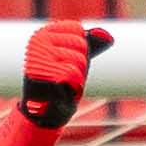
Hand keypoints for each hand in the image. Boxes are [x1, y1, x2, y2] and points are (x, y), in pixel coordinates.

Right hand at [0, 19, 105, 145]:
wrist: (45, 114)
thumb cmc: (61, 83)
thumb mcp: (77, 58)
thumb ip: (92, 44)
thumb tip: (108, 35)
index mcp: (44, 33)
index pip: (79, 32)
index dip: (80, 50)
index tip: (65, 62)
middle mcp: (37, 41)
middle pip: (81, 45)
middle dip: (80, 66)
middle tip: (64, 78)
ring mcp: (38, 56)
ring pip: (79, 60)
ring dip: (77, 78)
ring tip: (62, 85)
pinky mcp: (42, 73)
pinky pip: (73, 74)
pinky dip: (73, 87)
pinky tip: (60, 92)